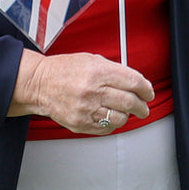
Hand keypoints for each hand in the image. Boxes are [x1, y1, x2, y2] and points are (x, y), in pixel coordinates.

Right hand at [9, 49, 154, 133]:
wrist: (40, 84)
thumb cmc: (65, 70)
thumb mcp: (93, 60)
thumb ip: (116, 71)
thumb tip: (136, 83)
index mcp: (98, 72)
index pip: (133, 82)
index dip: (146, 89)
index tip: (148, 92)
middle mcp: (92, 91)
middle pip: (129, 102)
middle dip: (142, 106)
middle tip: (144, 107)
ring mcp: (85, 109)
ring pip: (119, 118)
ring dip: (127, 116)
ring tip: (126, 112)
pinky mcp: (79, 124)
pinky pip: (105, 129)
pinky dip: (112, 124)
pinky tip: (110, 117)